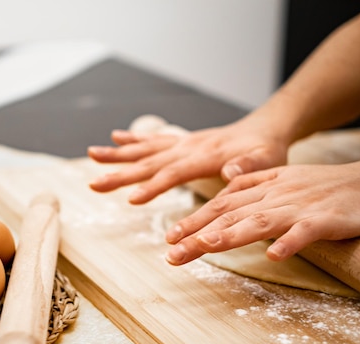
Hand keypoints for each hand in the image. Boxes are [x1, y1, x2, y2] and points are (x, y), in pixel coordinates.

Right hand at [88, 119, 289, 204]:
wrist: (265, 128)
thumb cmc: (267, 149)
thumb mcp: (267, 160)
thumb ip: (249, 167)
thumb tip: (230, 173)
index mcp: (206, 156)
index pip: (174, 173)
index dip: (153, 187)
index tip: (131, 199)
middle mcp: (188, 147)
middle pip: (149, 162)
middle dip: (120, 174)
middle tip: (94, 183)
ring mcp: (183, 143)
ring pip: (145, 150)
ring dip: (118, 154)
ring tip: (91, 154)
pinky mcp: (182, 142)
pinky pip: (153, 141)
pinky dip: (133, 140)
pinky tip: (116, 138)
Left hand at [165, 156, 359, 264]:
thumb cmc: (325, 185)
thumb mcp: (283, 179)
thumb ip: (252, 183)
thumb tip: (224, 190)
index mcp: (264, 186)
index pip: (222, 204)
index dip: (194, 220)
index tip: (170, 237)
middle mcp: (276, 195)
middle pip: (231, 214)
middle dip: (199, 233)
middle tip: (172, 252)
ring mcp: (300, 207)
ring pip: (260, 220)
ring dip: (231, 234)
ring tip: (206, 246)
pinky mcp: (325, 220)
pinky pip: (306, 232)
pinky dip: (289, 242)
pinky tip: (274, 256)